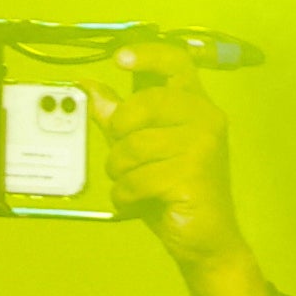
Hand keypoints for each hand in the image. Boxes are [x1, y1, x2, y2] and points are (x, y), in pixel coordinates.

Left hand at [97, 38, 265, 295]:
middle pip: (143, 103)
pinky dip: (126, 195)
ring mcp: (202, 145)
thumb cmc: (175, 194)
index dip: (147, 55)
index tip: (119, 59)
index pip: (175, 62)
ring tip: (132, 185)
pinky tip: (137, 202)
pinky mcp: (192, 174)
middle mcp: (205, 118)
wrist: (206, 240)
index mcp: (195, 106)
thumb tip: (89, 88)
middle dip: (119, 132)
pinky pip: (137, 177)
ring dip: (120, 172)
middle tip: (123, 157)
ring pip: (133, 146)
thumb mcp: (142, 151)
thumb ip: (118, 118)